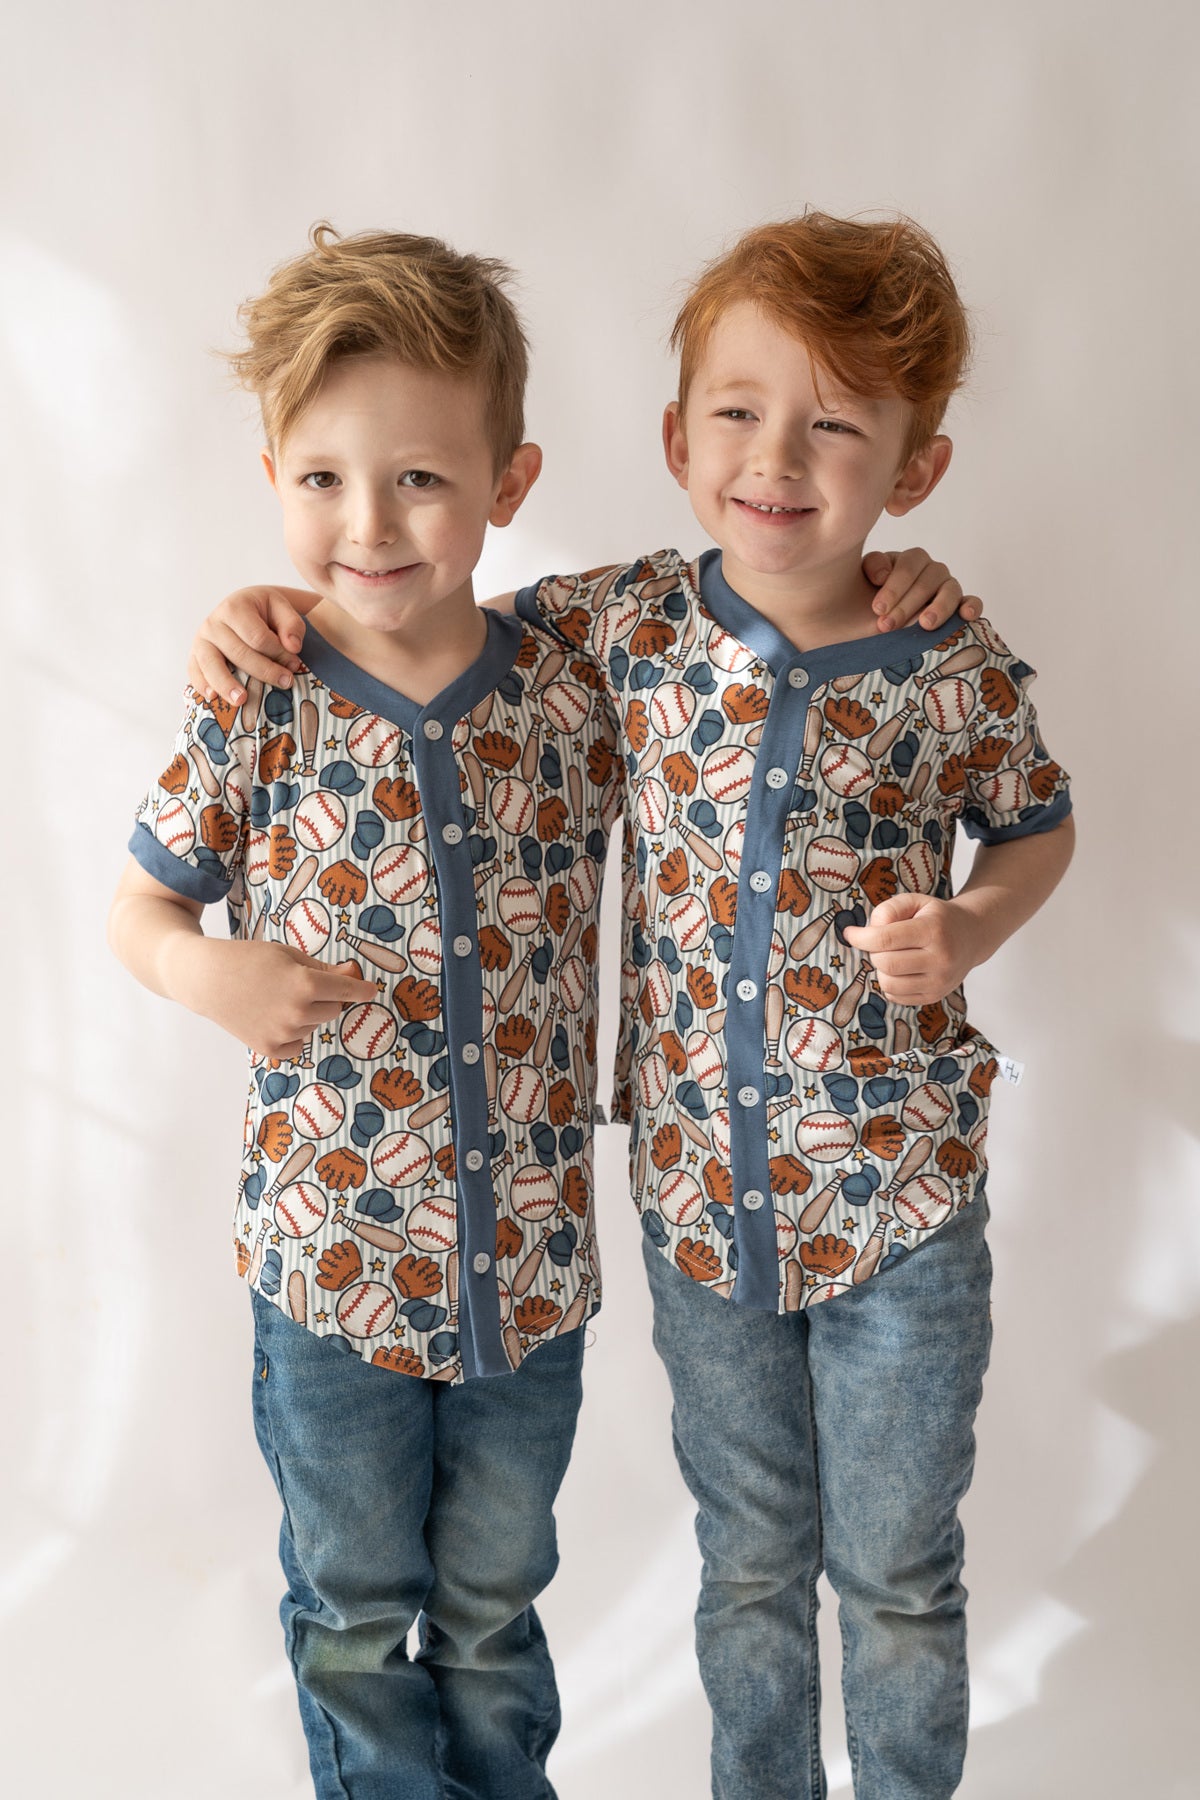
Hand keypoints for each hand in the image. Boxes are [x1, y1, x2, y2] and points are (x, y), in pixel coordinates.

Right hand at [171, 938, 375, 1059]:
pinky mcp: (270, 1049)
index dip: (361, 989)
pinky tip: (275, 1018)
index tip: (369, 990)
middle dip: (327, 998)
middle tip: (302, 986)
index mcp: (306, 984)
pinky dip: (294, 1033)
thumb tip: (353, 974)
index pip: (348, 991)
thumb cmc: (250, 959)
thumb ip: (324, 969)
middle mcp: (298, 1012)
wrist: (208, 979)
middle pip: (334, 1010)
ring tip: (278, 998)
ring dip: (307, 1014)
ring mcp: (283, 1033)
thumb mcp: (289, 955)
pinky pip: (299, 1044)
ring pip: (315, 1025)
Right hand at [185, 585, 317, 703]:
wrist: (242, 607)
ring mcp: (201, 640)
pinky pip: (194, 671)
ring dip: (226, 684)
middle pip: (238, 653)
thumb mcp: (282, 608)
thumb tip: (293, 647)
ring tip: (241, 700)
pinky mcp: (195, 655)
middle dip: (264, 671)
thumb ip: (292, 624)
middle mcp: (213, 623)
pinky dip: (201, 684)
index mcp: (235, 608)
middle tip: (285, 683)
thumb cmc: (264, 611)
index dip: (278, 653)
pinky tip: (212, 697)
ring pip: (211, 664)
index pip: (258, 637)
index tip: (295, 664)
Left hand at [843, 892, 981, 1006]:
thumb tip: (867, 931)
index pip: (886, 939)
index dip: (861, 937)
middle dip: (873, 953)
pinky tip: (900, 970)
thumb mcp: (915, 901)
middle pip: (886, 963)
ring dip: (881, 970)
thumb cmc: (936, 917)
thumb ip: (889, 909)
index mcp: (934, 930)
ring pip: (889, 984)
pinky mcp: (935, 996)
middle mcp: (940, 958)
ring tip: (891, 956)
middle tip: (879, 943)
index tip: (850, 933)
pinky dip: (890, 984)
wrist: (971, 937)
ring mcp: (940, 982)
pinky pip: (896, 997)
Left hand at [862, 547, 981, 633]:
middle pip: (928, 582)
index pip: (909, 566)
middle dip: (906, 605)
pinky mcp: (959, 608)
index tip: (878, 609)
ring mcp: (948, 589)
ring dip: (939, 608)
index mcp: (911, 560)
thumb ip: (872, 566)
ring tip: (925, 624)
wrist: (869, 626)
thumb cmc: (868, 599)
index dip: (894, 587)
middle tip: (887, 626)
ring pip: (951, 591)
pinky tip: (967, 615)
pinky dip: (972, 607)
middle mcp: (933, 571)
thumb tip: (883, 575)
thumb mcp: (862, 579)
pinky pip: (972, 603)